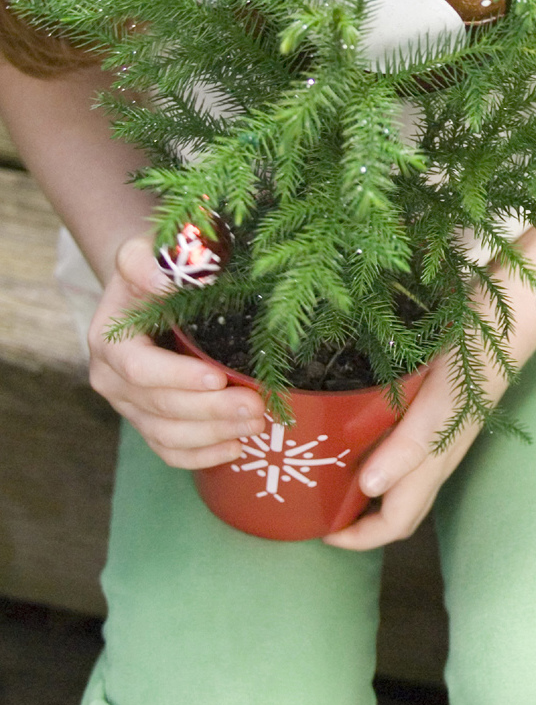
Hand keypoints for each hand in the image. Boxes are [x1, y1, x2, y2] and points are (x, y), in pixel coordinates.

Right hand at [88, 231, 266, 468]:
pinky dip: (200, 456)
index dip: (178, 377)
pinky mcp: (147, 420)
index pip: (140, 369)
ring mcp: (128, 404)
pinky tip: (234, 450)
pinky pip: (168, 450)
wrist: (149, 284)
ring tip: (257, 424)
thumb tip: (163, 280)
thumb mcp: (146, 249)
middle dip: (211, 410)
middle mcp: (112, 378)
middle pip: (160, 407)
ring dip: (213, 435)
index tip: (219, 377)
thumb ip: (144, 260)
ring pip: (166, 434)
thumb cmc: (157, 264)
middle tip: (257, 406)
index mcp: (109, 339)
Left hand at [321, 357, 488, 549]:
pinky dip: (371, 449)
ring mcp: (434, 433)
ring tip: (327, 471)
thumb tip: (369, 488)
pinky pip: (397, 445)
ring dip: (362, 486)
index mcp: (431, 464)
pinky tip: (353, 427)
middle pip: (397, 509)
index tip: (321, 533)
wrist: (502, 322)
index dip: (359, 539)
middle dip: (359, 522)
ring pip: (396, 478)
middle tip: (320, 507)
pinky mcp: (432, 409)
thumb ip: (407, 447)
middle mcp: (433, 456)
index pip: (395, 523)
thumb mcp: (437, 407)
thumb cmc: (471, 366)